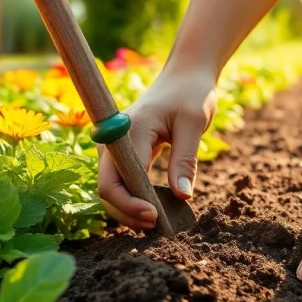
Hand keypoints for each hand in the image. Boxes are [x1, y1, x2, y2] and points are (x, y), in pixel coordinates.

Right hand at [97, 67, 217, 228]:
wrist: (185, 75)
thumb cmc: (191, 93)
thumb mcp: (194, 123)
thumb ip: (185, 160)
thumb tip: (182, 196)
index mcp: (129, 130)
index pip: (115, 179)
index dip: (130, 204)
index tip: (155, 217)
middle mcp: (115, 140)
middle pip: (107, 188)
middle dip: (127, 212)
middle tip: (157, 226)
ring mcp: (117, 147)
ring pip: (111, 188)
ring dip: (128, 209)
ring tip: (155, 224)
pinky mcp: (125, 152)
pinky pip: (122, 181)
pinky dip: (133, 198)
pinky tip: (152, 211)